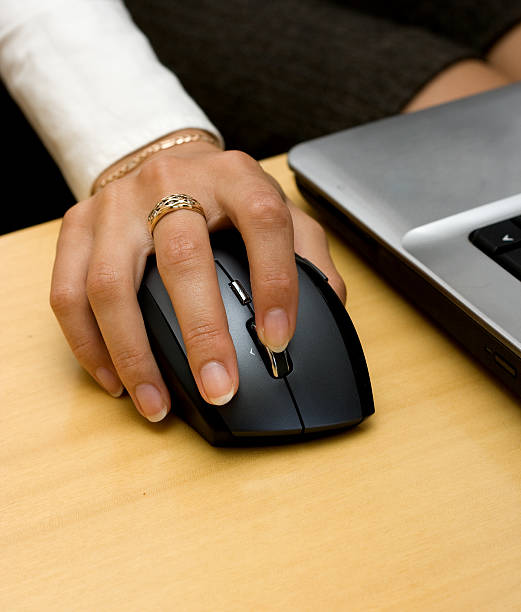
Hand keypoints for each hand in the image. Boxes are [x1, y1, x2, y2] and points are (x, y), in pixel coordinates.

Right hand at [50, 131, 345, 421]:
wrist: (163, 162)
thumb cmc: (222, 194)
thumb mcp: (274, 208)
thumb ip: (305, 253)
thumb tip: (327, 310)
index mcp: (232, 176)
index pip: (263, 221)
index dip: (275, 282)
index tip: (279, 339)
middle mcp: (170, 183)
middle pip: (181, 258)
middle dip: (201, 333)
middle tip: (219, 389)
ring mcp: (117, 203)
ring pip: (111, 283)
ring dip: (133, 353)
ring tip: (156, 403)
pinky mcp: (79, 224)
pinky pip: (68, 291)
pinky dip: (88, 344)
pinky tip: (114, 379)